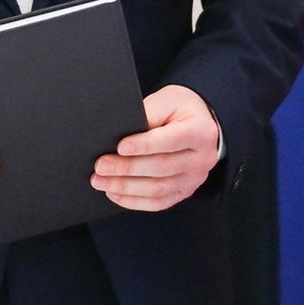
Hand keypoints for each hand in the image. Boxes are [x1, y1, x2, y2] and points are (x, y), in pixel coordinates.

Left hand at [92, 84, 220, 210]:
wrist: (199, 121)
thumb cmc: (179, 108)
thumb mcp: (166, 101)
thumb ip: (147, 116)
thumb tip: (119, 137)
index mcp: (201, 131)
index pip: (171, 141)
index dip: (144, 145)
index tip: (120, 147)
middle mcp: (202, 158)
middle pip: (161, 168)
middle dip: (127, 168)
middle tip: (101, 166)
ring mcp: (195, 178)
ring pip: (157, 190)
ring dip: (125, 187)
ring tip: (101, 181)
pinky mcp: (184, 191)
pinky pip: (157, 203)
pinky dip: (133, 201)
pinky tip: (115, 193)